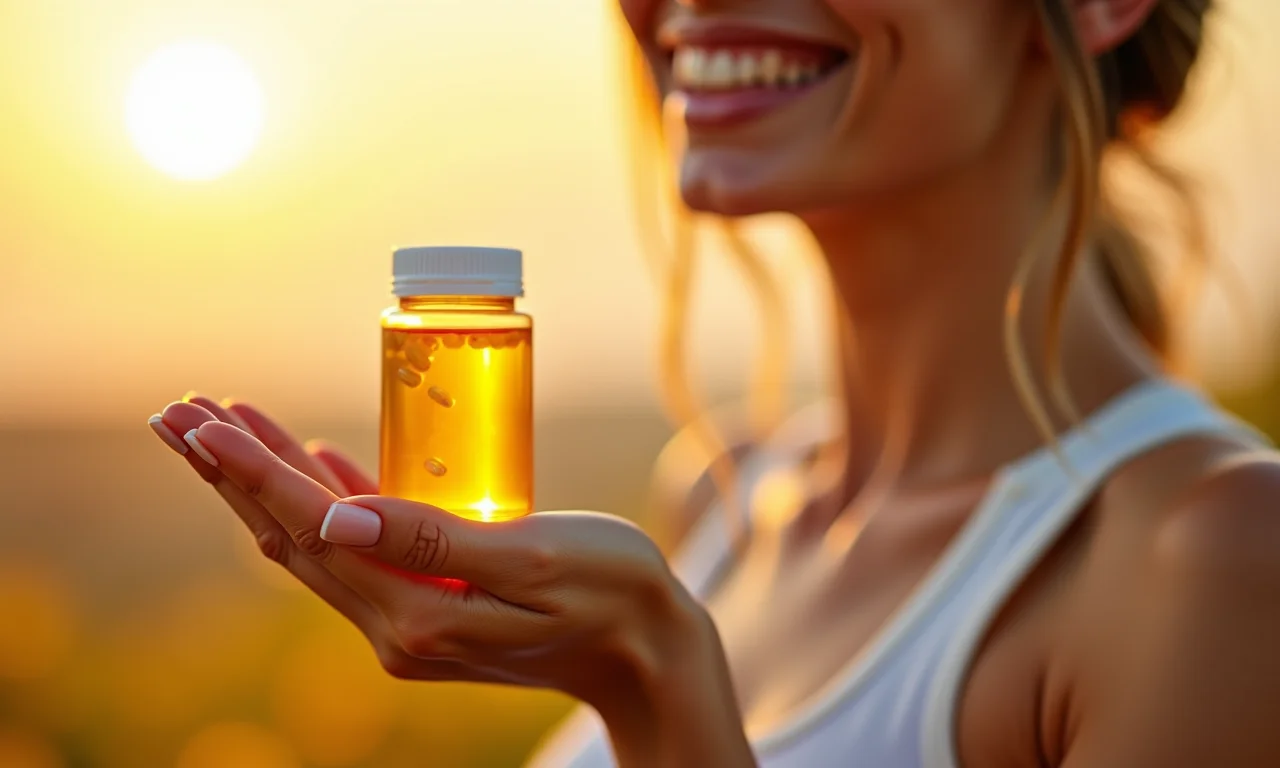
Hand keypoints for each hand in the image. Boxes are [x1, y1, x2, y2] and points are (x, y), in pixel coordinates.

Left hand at [148, 397, 719, 722]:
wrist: (648, 653)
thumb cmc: (612, 591)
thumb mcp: (533, 557)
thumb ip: (434, 540)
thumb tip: (336, 513)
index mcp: (417, 616)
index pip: (313, 532)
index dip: (254, 472)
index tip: (204, 419)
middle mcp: (398, 628)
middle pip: (292, 538)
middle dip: (230, 474)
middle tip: (174, 413)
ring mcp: (409, 623)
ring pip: (314, 544)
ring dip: (262, 485)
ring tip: (215, 429)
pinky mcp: (428, 610)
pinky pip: (359, 552)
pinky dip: (325, 505)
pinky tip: (311, 465)